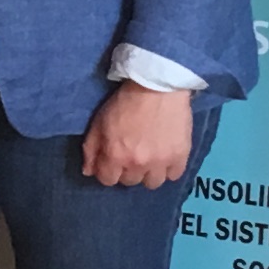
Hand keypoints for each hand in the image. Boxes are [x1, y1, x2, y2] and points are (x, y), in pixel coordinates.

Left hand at [83, 81, 197, 187]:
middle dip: (128, 170)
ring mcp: (160, 162)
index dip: (108, 170)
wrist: (158, 86)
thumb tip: (88, 171)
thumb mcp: (99, 122)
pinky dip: (169, 169)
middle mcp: (137, 164)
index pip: (107, 180)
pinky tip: (166, 157)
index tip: (114, 160)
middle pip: (130, 182)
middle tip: (132, 154)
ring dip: (149, 173)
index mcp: (115, 156)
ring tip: (150, 159)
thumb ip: (91, 149)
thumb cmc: (125, 101)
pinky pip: (174, 175)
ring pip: (152, 183)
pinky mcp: (180, 156)